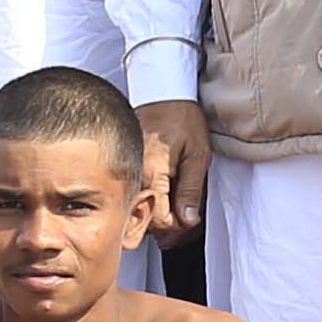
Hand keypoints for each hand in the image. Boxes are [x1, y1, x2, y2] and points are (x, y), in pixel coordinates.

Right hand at [136, 101, 208, 240]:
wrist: (163, 93)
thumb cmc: (182, 118)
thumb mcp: (198, 155)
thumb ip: (191, 190)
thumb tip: (188, 220)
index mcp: (151, 174)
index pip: (159, 222)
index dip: (178, 227)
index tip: (189, 219)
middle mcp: (132, 175)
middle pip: (143, 221)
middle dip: (165, 225)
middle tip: (183, 216)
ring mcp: (125, 171)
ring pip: (135, 210)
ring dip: (154, 214)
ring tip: (173, 204)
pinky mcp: (123, 167)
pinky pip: (131, 194)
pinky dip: (145, 200)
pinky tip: (160, 192)